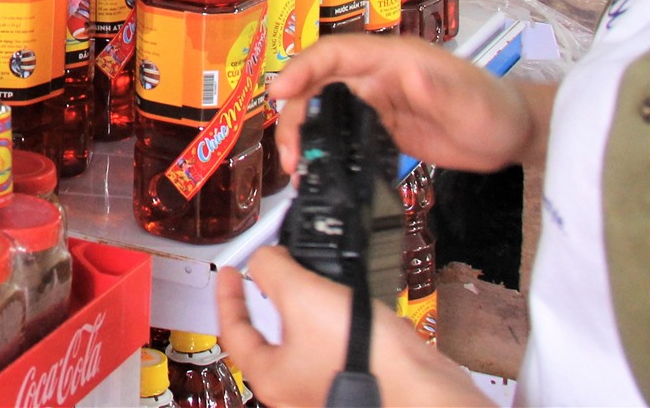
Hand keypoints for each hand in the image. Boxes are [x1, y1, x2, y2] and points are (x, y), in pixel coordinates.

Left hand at [217, 248, 489, 407]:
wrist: (422, 388)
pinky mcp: (355, 380)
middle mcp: (294, 390)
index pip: (233, 331)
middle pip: (268, 337)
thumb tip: (263, 259)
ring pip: (304, 340)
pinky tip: (347, 303)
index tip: (229, 271)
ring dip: (306, 306)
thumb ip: (272, 270)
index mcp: (270, 376)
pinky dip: (334, 320)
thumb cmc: (364, 358)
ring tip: (312, 280)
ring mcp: (325, 387)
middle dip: (270, 299)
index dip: (227, 295)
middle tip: (272, 272)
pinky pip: (335, 346)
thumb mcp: (302, 296)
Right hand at [273, 35, 552, 177]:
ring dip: (303, 135)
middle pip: (318, 84)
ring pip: (322, 109)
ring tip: (296, 170)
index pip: (336, 54)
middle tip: (291, 156)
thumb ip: (438, 88)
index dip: (303, 68)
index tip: (280, 92)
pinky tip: (314, 172)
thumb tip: (406, 75)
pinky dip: (321, 150)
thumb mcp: (469, 100)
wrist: (512, 135)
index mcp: (392, 58)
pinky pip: (339, 132)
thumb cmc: (494, 109)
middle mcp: (377, 75)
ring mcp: (376, 102)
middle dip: (295, 114)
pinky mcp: (379, 128)